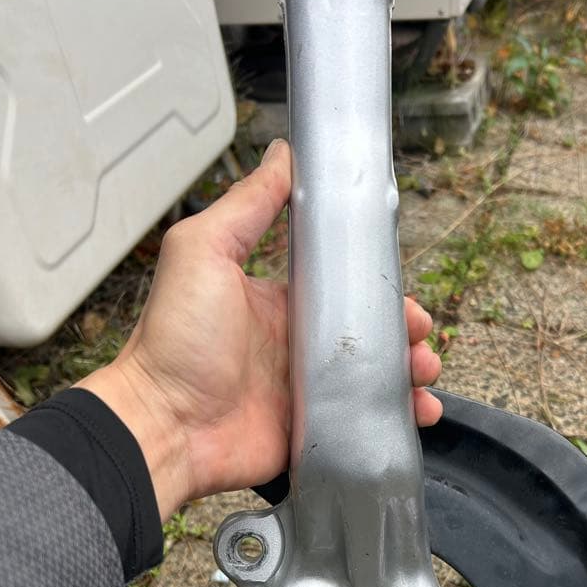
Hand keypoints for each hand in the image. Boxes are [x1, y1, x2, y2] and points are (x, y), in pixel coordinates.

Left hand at [80, 140, 442, 519]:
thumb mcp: (203, 250)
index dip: (377, 287)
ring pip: (374, 378)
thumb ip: (247, 204)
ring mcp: (304, 390)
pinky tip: (417, 411)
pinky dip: (397, 417)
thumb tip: (283, 156)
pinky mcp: (309, 430)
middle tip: (419, 334)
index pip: (342, 287)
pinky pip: (363, 422)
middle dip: (404, 332)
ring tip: (424, 371)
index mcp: (276, 302)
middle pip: (367, 333)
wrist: (163, 425)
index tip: (402, 289)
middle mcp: (294, 345)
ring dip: (408, 372)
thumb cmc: (174, 340)